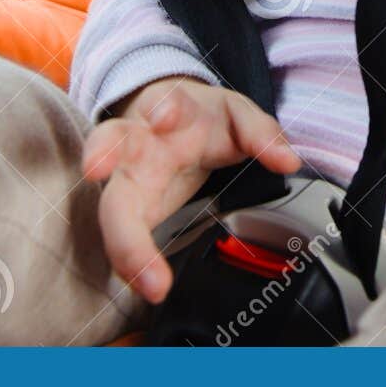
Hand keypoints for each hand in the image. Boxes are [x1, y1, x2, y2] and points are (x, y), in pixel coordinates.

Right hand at [81, 76, 300, 302]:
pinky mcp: (129, 207)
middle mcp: (138, 141)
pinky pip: (123, 235)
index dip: (163, 107)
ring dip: (117, 232)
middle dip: (103, 155)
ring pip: (109, 197)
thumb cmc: (202, 119)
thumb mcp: (237, 115)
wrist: (171, 122)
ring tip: (131, 267)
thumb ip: (262, 134)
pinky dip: (130, 261)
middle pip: (112, 143)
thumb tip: (288, 162)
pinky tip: (144, 284)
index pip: (162, 102)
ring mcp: (127, 177)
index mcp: (169, 108)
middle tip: (98, 168)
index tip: (165, 117)